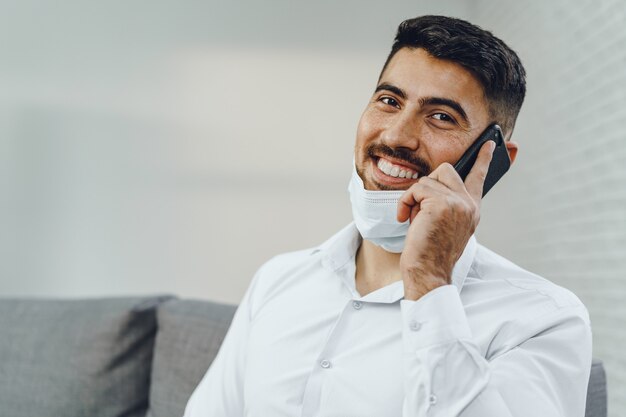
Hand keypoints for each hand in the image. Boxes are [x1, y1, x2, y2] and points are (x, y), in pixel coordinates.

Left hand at [398, 141, 494, 299]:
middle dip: (427, 186)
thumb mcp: (444, 225)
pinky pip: (417, 188)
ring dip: (414, 198)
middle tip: (419, 210)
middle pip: (446, 170)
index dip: (485, 159)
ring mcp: (458, 203)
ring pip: (428, 179)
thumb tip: (430, 189)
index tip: (493, 143)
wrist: (428, 272)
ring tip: (414, 219)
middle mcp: (469, 204)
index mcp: (472, 209)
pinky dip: (405, 202)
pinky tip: (406, 219)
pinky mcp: (442, 204)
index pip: (480, 177)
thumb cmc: (431, 253)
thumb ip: (446, 205)